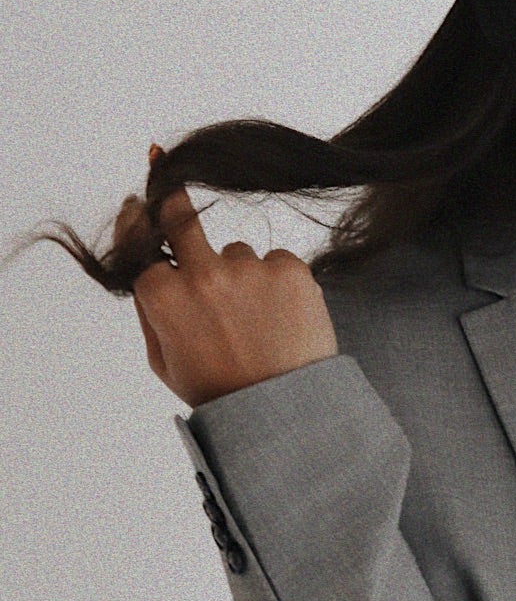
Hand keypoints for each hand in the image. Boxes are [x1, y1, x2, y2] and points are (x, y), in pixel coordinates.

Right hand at [114, 184, 338, 408]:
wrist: (283, 409)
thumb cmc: (219, 388)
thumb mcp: (163, 359)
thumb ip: (148, 307)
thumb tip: (141, 261)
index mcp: (164, 297)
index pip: (143, 246)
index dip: (142, 229)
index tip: (141, 209)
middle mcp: (203, 274)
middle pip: (182, 217)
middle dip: (175, 202)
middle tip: (173, 191)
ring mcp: (249, 268)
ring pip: (237, 252)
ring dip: (241, 274)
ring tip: (254, 321)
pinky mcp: (290, 268)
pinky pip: (275, 260)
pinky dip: (276, 281)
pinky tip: (279, 317)